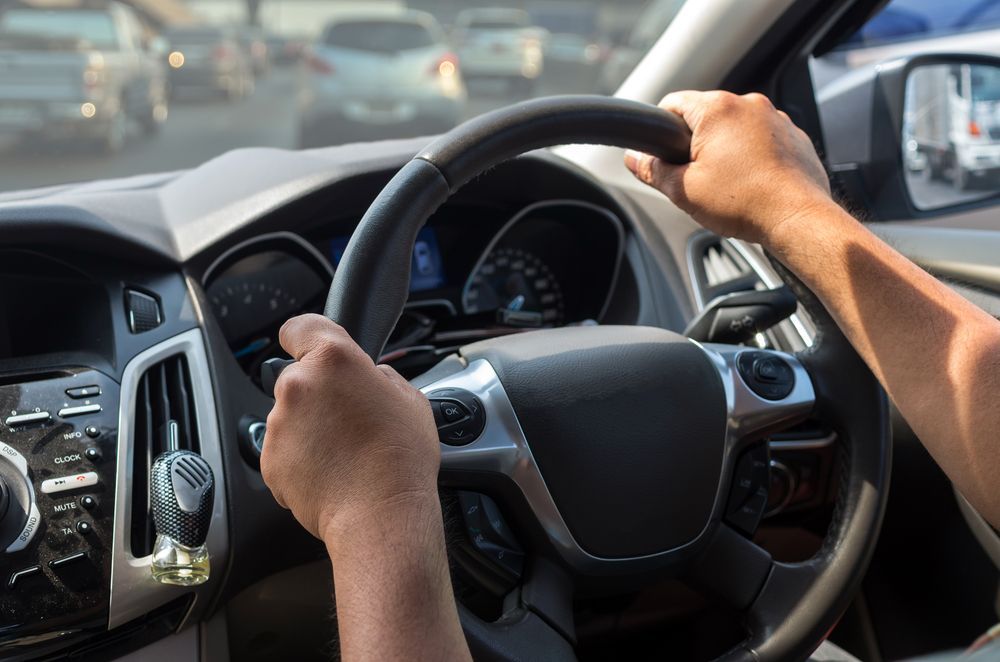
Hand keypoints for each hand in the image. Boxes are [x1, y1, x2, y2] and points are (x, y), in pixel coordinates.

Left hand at [260, 314, 439, 545]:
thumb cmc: (401, 459)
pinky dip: (301, 457)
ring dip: (310, 427)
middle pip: (299, 377)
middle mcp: (299, 385)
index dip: (305, 336)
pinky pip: (284, 448)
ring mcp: (280, 423)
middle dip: (319, 393)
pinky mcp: (270, 458)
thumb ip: (381, 378)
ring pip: (291, 415)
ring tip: (344, 451)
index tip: (308, 346)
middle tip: (349, 419)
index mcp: (334, 360)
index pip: (300, 326)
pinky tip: (330, 470)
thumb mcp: (410, 400)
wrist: (380, 514)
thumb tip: (371, 379)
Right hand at [625, 90, 834, 245]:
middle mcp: (748, 104)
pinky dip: (753, 156)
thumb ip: (653, 170)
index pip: (673, 104)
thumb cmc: (745, 203)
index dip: (661, 130)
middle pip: (706, 116)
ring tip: (728, 185)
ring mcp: (776, 118)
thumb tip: (634, 159)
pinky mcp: (794, 135)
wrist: (797, 219)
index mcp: (716, 109)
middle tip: (697, 178)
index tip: (664, 154)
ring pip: (735, 128)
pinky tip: (752, 183)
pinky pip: (762, 139)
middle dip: (696, 144)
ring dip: (726, 150)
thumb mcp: (684, 190)